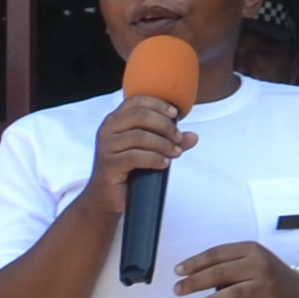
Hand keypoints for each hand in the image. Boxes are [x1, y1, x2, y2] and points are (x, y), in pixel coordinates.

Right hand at [79, 95, 191, 221]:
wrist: (106, 197)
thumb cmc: (126, 170)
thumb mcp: (150, 150)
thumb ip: (169, 141)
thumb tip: (193, 137)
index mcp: (115, 120)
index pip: (137, 101)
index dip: (159, 104)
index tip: (175, 115)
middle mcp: (107, 130)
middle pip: (140, 115)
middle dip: (165, 125)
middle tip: (178, 138)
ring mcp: (106, 147)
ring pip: (140, 136)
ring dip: (163, 144)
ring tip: (175, 153)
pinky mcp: (109, 165)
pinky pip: (135, 156)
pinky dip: (154, 159)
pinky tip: (164, 163)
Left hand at [175, 240, 298, 297]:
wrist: (297, 292)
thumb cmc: (263, 274)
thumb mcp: (248, 258)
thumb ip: (224, 262)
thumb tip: (188, 273)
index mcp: (250, 250)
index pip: (217, 254)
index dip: (195, 263)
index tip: (178, 272)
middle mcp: (259, 267)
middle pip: (221, 273)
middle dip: (196, 282)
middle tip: (177, 290)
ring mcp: (265, 288)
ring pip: (234, 294)